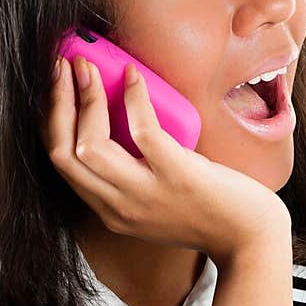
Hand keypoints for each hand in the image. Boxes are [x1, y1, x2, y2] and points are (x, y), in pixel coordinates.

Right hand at [39, 53, 289, 267]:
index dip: (52, 120)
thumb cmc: (211, 212)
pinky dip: (134, 99)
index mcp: (111, 211)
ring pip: (90, 146)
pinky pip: (143, 132)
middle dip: (57, 104)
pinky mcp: (178, 177)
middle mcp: (120, 207)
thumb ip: (134, 174)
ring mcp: (146, 195)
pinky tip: (134, 77)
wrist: (252, 239)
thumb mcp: (158, 200)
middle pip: (63, 153)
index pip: (62, 164)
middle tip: (64, 66)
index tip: (57, 86)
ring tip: (89, 67)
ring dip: (84, 100)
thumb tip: (122, 116)